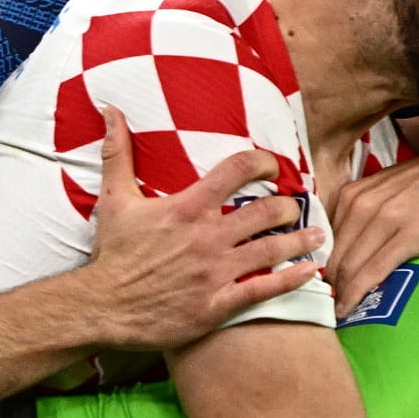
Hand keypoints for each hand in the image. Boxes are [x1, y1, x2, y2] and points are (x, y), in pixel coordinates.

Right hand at [86, 106, 326, 350]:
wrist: (101, 308)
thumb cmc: (113, 254)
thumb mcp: (114, 199)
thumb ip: (118, 153)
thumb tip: (110, 109)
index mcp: (187, 207)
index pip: (237, 170)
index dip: (263, 162)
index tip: (273, 166)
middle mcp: (207, 237)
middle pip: (266, 211)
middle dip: (288, 206)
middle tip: (294, 206)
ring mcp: (215, 273)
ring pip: (272, 250)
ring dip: (300, 240)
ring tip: (317, 235)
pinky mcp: (217, 305)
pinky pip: (264, 290)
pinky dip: (292, 280)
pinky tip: (309, 273)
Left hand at [328, 133, 418, 314]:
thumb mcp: (388, 187)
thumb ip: (365, 208)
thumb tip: (349, 240)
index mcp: (354, 193)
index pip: (325, 238)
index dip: (321, 265)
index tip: (322, 285)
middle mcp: (362, 204)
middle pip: (334, 255)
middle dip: (328, 284)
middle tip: (326, 305)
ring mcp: (384, 219)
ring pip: (349, 266)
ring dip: (340, 293)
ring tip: (337, 313)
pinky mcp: (409, 236)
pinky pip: (373, 271)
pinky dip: (356, 293)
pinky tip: (348, 309)